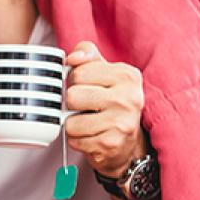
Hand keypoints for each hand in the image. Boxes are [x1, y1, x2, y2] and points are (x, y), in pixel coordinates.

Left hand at [64, 41, 146, 178]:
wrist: (128, 142)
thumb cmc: (112, 103)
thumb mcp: (104, 72)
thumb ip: (87, 56)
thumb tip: (72, 58)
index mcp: (127, 75)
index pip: (78, 73)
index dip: (74, 81)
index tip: (86, 87)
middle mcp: (129, 98)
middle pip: (72, 96)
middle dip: (72, 103)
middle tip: (85, 107)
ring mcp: (121, 123)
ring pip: (70, 122)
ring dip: (73, 124)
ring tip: (88, 122)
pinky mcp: (111, 144)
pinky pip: (74, 140)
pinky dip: (77, 140)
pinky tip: (91, 136)